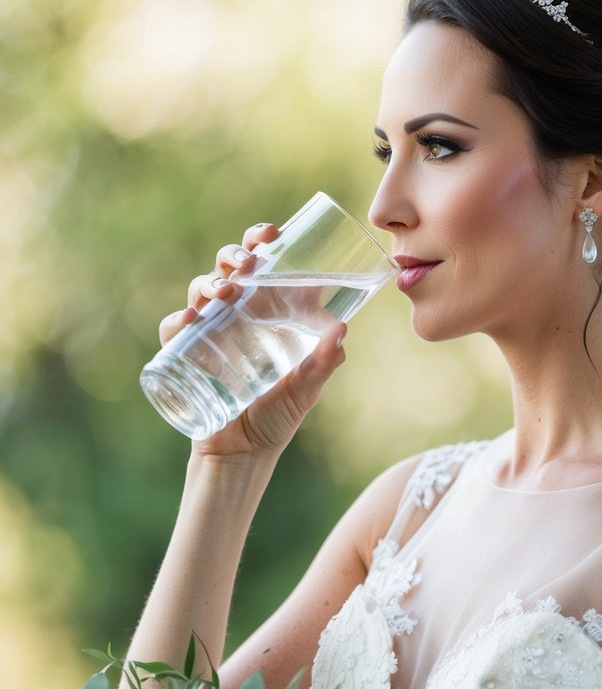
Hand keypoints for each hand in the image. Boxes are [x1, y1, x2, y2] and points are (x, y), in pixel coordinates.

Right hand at [160, 222, 346, 460]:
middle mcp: (236, 315)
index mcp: (266, 313)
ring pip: (201, 290)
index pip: (263, 267)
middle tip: (248, 261)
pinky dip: (178, 320)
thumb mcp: (306, 389)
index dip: (262, 242)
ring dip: (210, 282)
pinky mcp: (185, 355)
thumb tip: (341, 332)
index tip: (272, 233)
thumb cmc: (277, 417)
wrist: (243, 455)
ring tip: (226, 290)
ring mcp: (209, 332)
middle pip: (229, 269)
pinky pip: (174, 329)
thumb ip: (323, 363)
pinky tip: (189, 320)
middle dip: (235, 255)